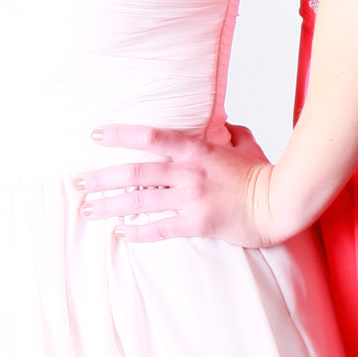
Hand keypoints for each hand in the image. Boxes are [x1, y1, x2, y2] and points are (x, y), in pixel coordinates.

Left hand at [76, 123, 276, 247]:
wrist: (280, 204)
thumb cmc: (263, 173)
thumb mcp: (244, 143)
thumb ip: (226, 131)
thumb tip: (219, 122)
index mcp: (197, 150)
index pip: (151, 136)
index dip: (121, 134)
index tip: (96, 135)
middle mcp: (189, 173)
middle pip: (135, 173)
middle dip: (101, 177)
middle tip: (77, 182)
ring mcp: (192, 200)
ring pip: (140, 202)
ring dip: (110, 206)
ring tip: (88, 209)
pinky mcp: (198, 224)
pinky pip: (160, 229)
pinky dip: (138, 233)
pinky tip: (120, 233)